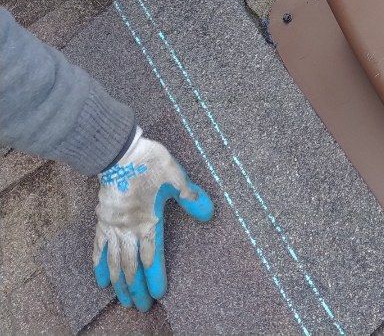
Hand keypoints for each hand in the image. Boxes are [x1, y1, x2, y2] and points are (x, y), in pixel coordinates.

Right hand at [93, 128, 212, 311]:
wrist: (121, 152)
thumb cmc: (151, 163)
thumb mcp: (177, 177)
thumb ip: (191, 197)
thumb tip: (210, 213)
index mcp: (149, 221)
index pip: (152, 257)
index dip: (156, 277)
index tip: (159, 295)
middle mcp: (129, 229)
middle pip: (132, 267)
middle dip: (137, 289)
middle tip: (141, 308)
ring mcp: (114, 226)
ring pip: (115, 262)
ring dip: (119, 284)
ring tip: (124, 301)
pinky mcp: (103, 219)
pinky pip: (99, 247)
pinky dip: (99, 265)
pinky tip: (100, 280)